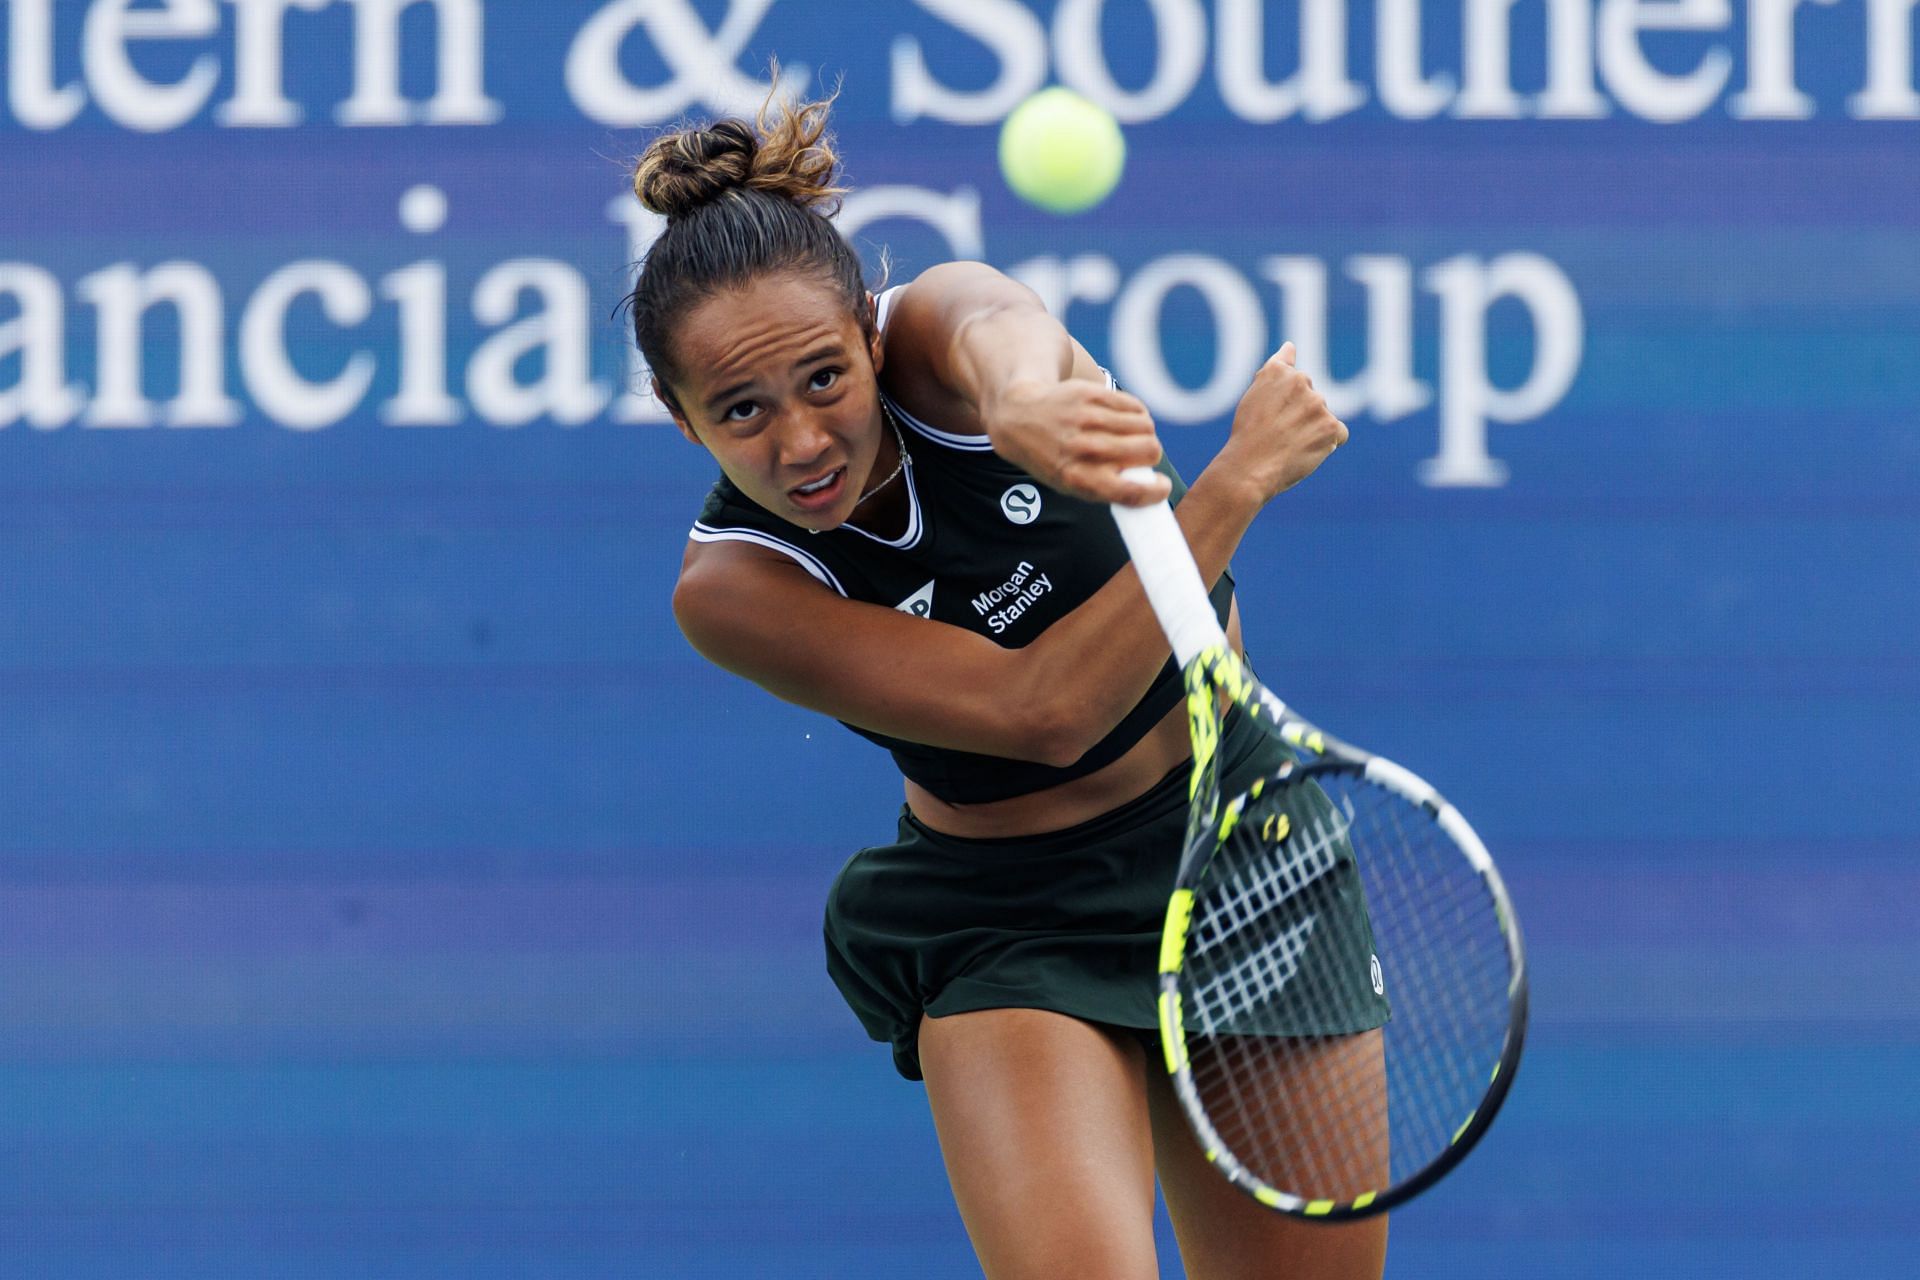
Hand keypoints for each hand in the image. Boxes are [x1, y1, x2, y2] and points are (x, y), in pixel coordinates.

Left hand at [980, 378, 1171, 505]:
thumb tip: (1150, 487)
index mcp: (1079, 479)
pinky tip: (1123, 419)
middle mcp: (1084, 448)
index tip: (1162, 485)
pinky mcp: (1091, 394)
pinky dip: (1136, 414)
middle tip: (1143, 456)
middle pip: (1148, 451)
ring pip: (1145, 426)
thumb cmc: (1052, 457)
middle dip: (1151, 456)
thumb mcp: (1070, 483)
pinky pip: (1134, 406)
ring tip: (1131, 436)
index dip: (1157, 491)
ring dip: (1145, 433)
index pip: (1133, 491)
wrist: (1019, 417)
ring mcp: (1088, 418)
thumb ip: (1107, 487)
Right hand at [1212, 343, 1348, 502]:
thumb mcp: (1255, 393)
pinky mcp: (1331, 425)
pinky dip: (1328, 444)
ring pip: (1324, 417)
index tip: (1273, 417)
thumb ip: (1277, 368)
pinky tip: (1306, 451)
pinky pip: (1339, 433)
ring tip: (1290, 444)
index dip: (1285, 405)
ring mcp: (1317, 403)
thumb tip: (1290, 345)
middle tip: (1278, 434)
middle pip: (1312, 400)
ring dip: (1313, 430)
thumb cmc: (1248, 434)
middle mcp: (1300, 381)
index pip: (1296, 381)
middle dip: (1301, 417)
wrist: (1249, 468)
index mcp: (1279, 371)